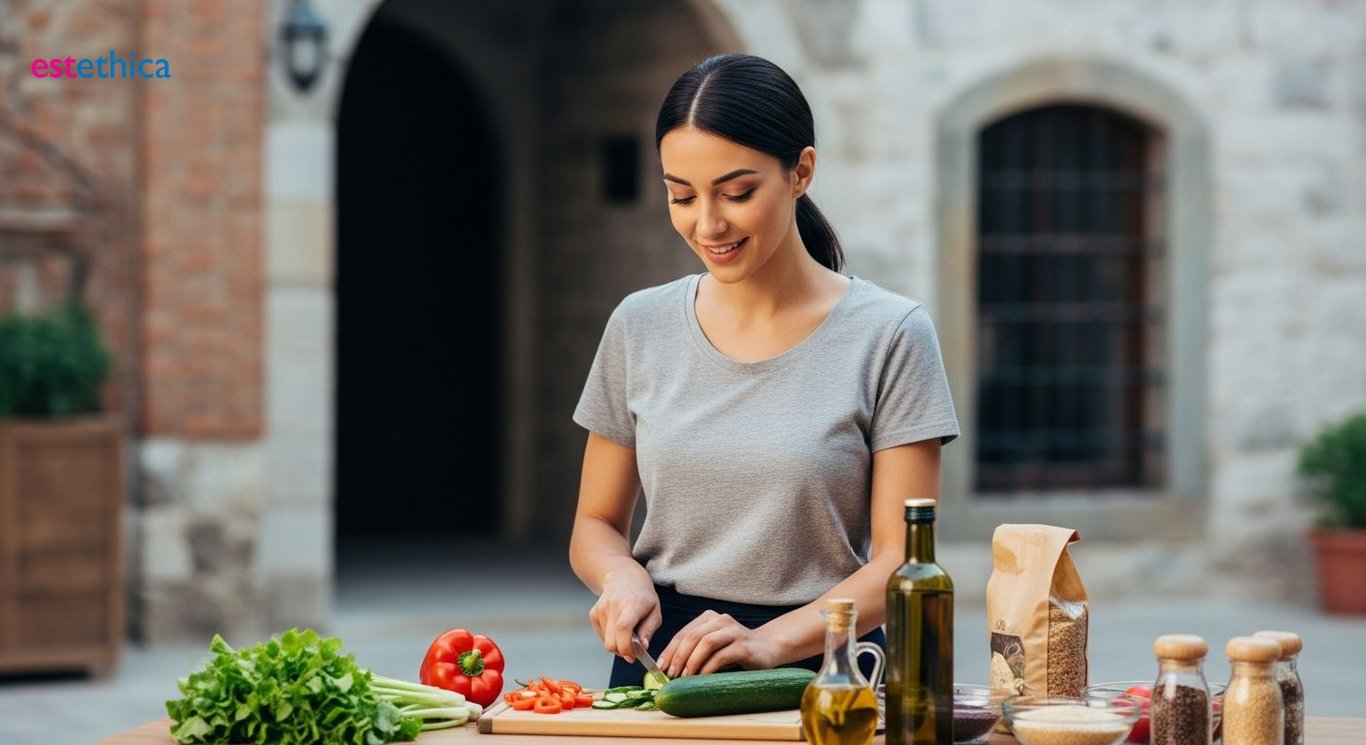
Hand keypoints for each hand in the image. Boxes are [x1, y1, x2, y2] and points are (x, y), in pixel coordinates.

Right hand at [589, 569, 661, 661]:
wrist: (623, 578)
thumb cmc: (643, 597)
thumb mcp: (655, 612)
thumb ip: (648, 631)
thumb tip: (642, 647)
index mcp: (631, 604)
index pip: (623, 629)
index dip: (627, 647)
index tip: (634, 656)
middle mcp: (613, 606)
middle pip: (611, 642)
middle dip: (622, 652)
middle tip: (632, 649)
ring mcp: (601, 609)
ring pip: (606, 642)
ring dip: (617, 644)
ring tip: (627, 633)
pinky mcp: (593, 613)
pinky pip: (601, 636)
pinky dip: (610, 638)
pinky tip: (618, 627)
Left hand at [657, 610, 783, 676]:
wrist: (769, 647)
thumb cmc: (736, 650)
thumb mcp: (714, 645)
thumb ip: (696, 649)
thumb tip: (670, 667)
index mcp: (709, 618)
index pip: (684, 633)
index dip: (670, 650)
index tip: (661, 667)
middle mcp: (721, 620)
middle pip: (692, 636)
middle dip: (678, 656)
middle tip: (672, 674)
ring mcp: (733, 631)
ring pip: (705, 643)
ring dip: (691, 661)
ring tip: (685, 677)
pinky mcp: (743, 645)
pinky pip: (721, 656)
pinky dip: (708, 668)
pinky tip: (702, 678)